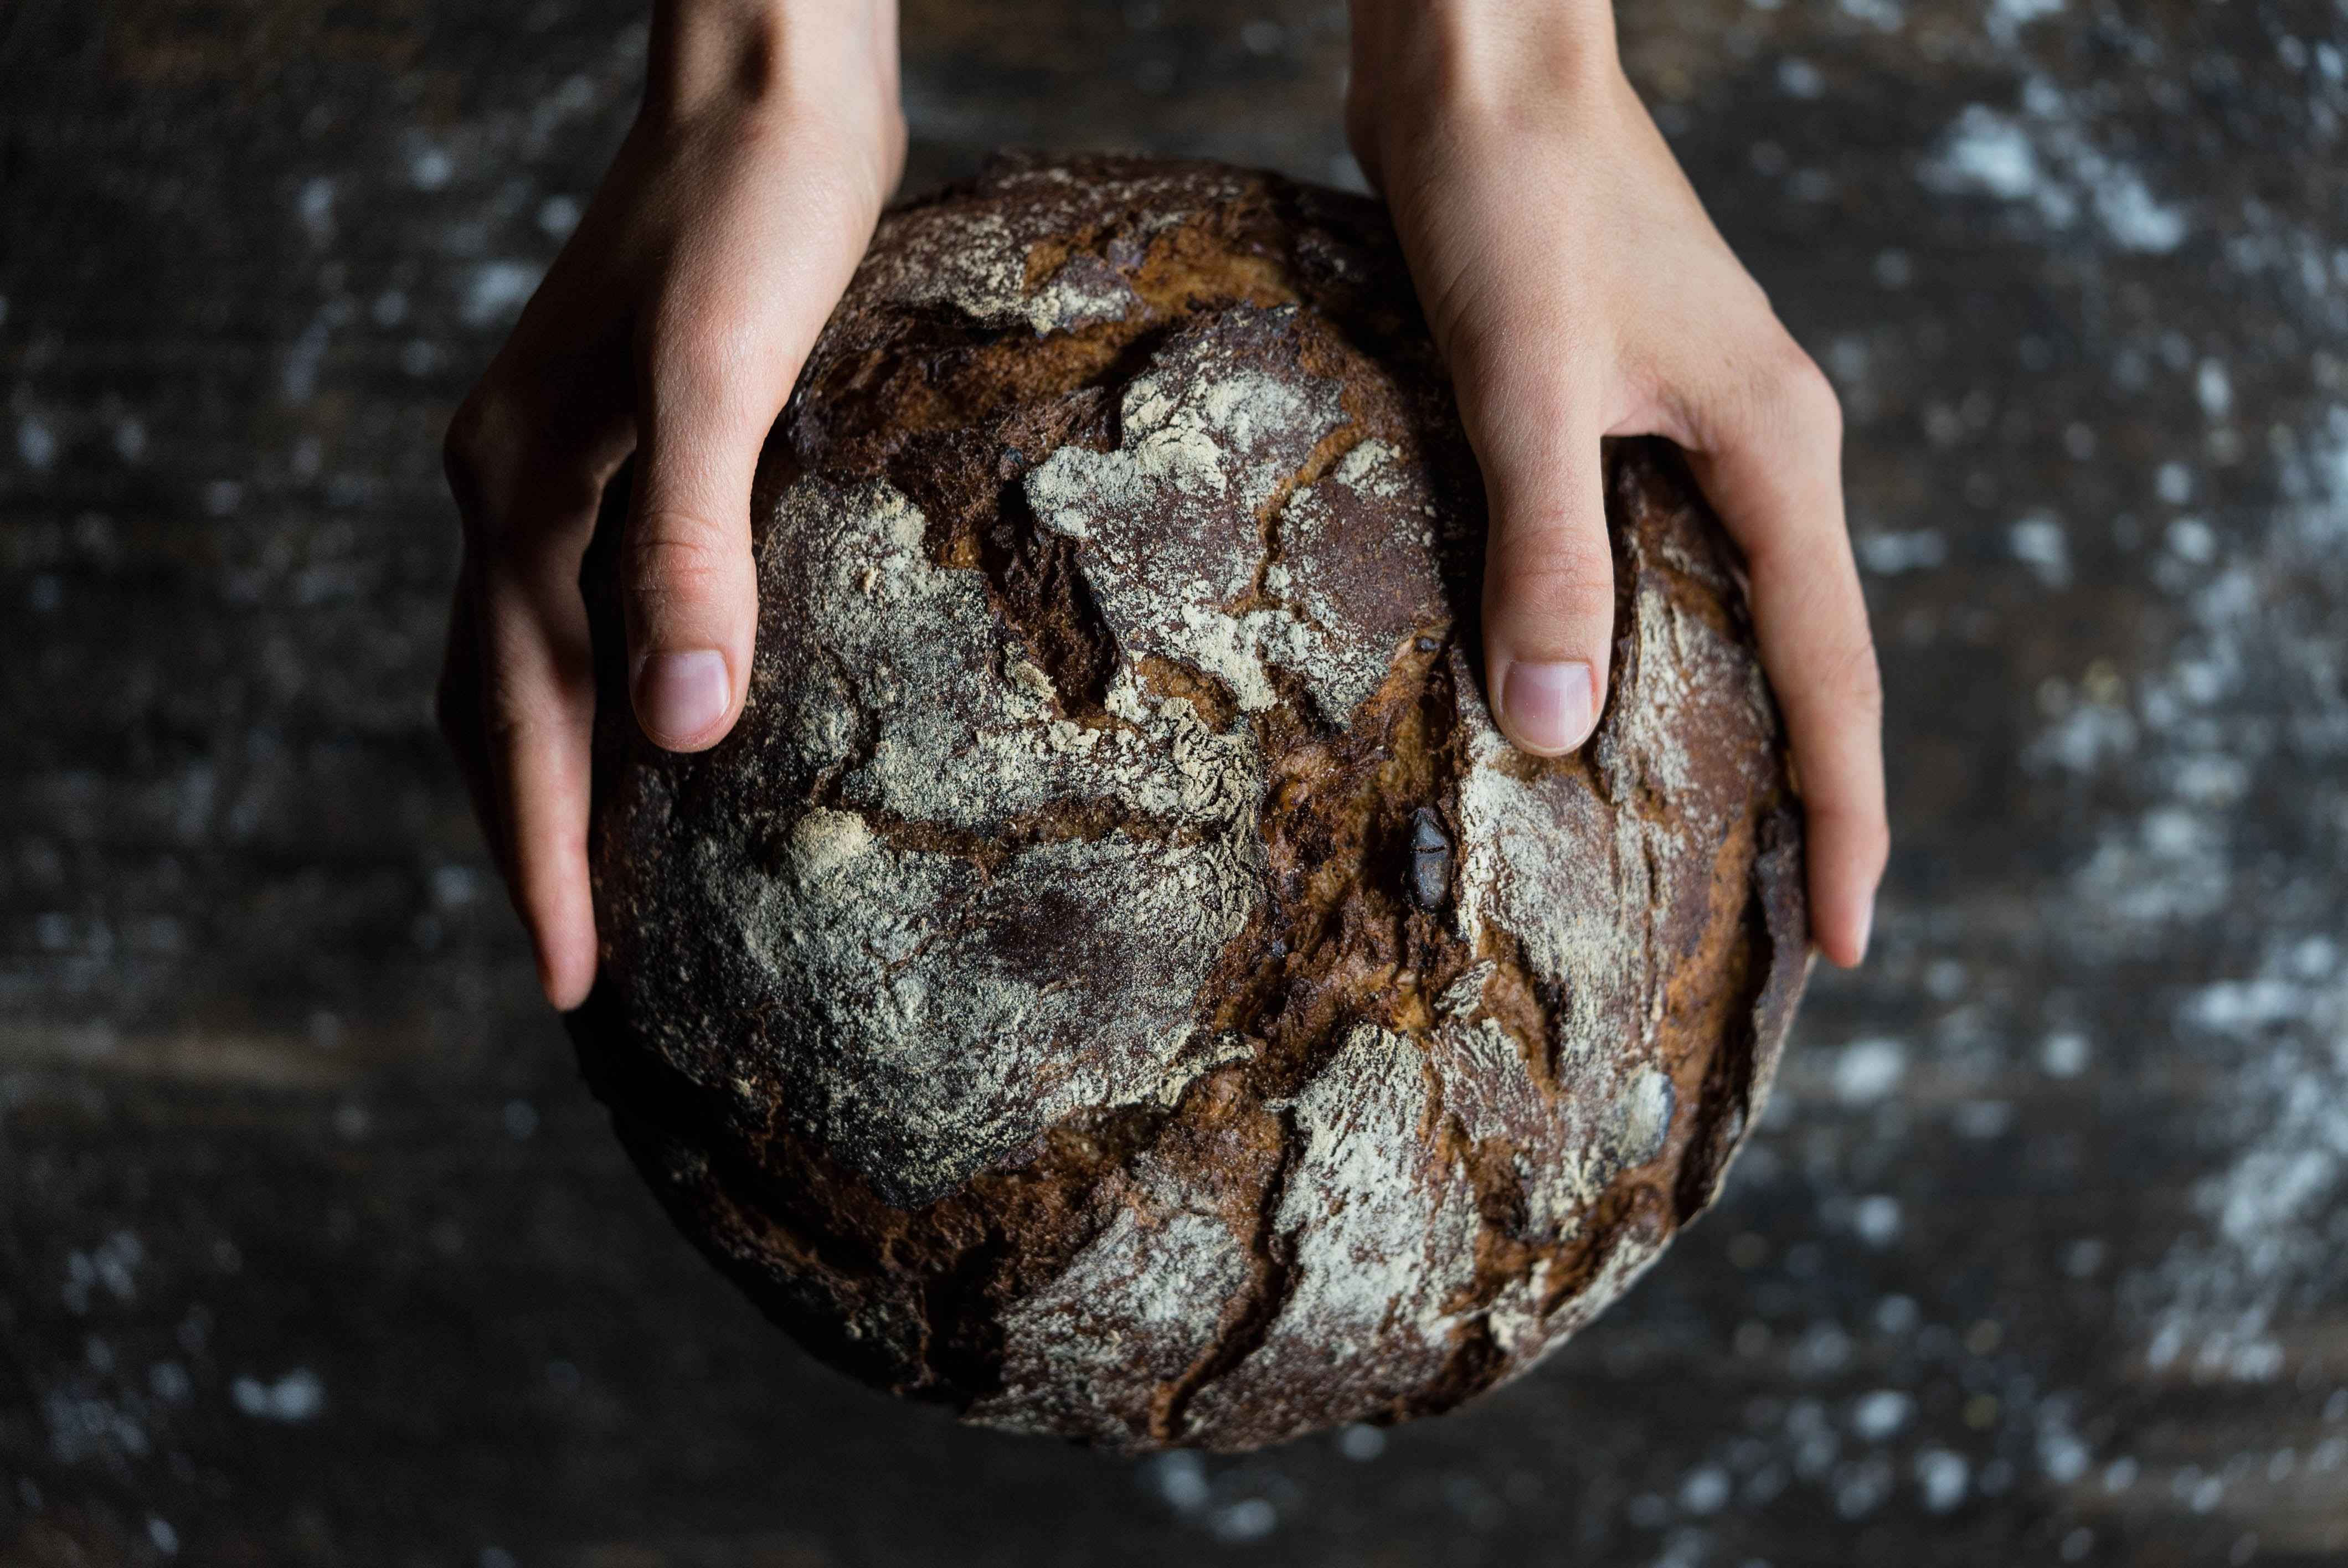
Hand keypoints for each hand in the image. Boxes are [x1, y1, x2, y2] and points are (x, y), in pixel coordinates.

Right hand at [438, 0, 904, 1008]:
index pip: (518, 723)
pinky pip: (589, 602)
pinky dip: (608, 687)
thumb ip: (690, 547)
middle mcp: (515, 489)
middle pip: (497, 707)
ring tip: (608, 879)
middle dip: (531, 843)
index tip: (575, 988)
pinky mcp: (628, 442)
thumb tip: (678, 730)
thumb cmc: (758, 216)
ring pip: (536, 660)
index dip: (543, 862)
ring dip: (559, 775)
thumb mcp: (724, 380)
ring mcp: (562, 464)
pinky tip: (672, 717)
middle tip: (581, 970)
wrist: (773, 87)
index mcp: (521, 496)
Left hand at [1347, 0, 1887, 965]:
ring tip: (1703, 849)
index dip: (1846, 817)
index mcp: (1772, 449)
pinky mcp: (1620, 407)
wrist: (1479, 60)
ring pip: (1733, 610)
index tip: (1848, 944)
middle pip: (1806, 656)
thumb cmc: (1511, 192)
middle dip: (1805, 796)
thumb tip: (1555, 728)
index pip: (1834, 673)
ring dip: (1728, 726)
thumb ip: (1547, 551)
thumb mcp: (1523, 382)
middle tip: (1782, 933)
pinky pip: (1658, 558)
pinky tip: (1594, 697)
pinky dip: (1645, 643)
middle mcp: (1756, 446)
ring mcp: (1692, 425)